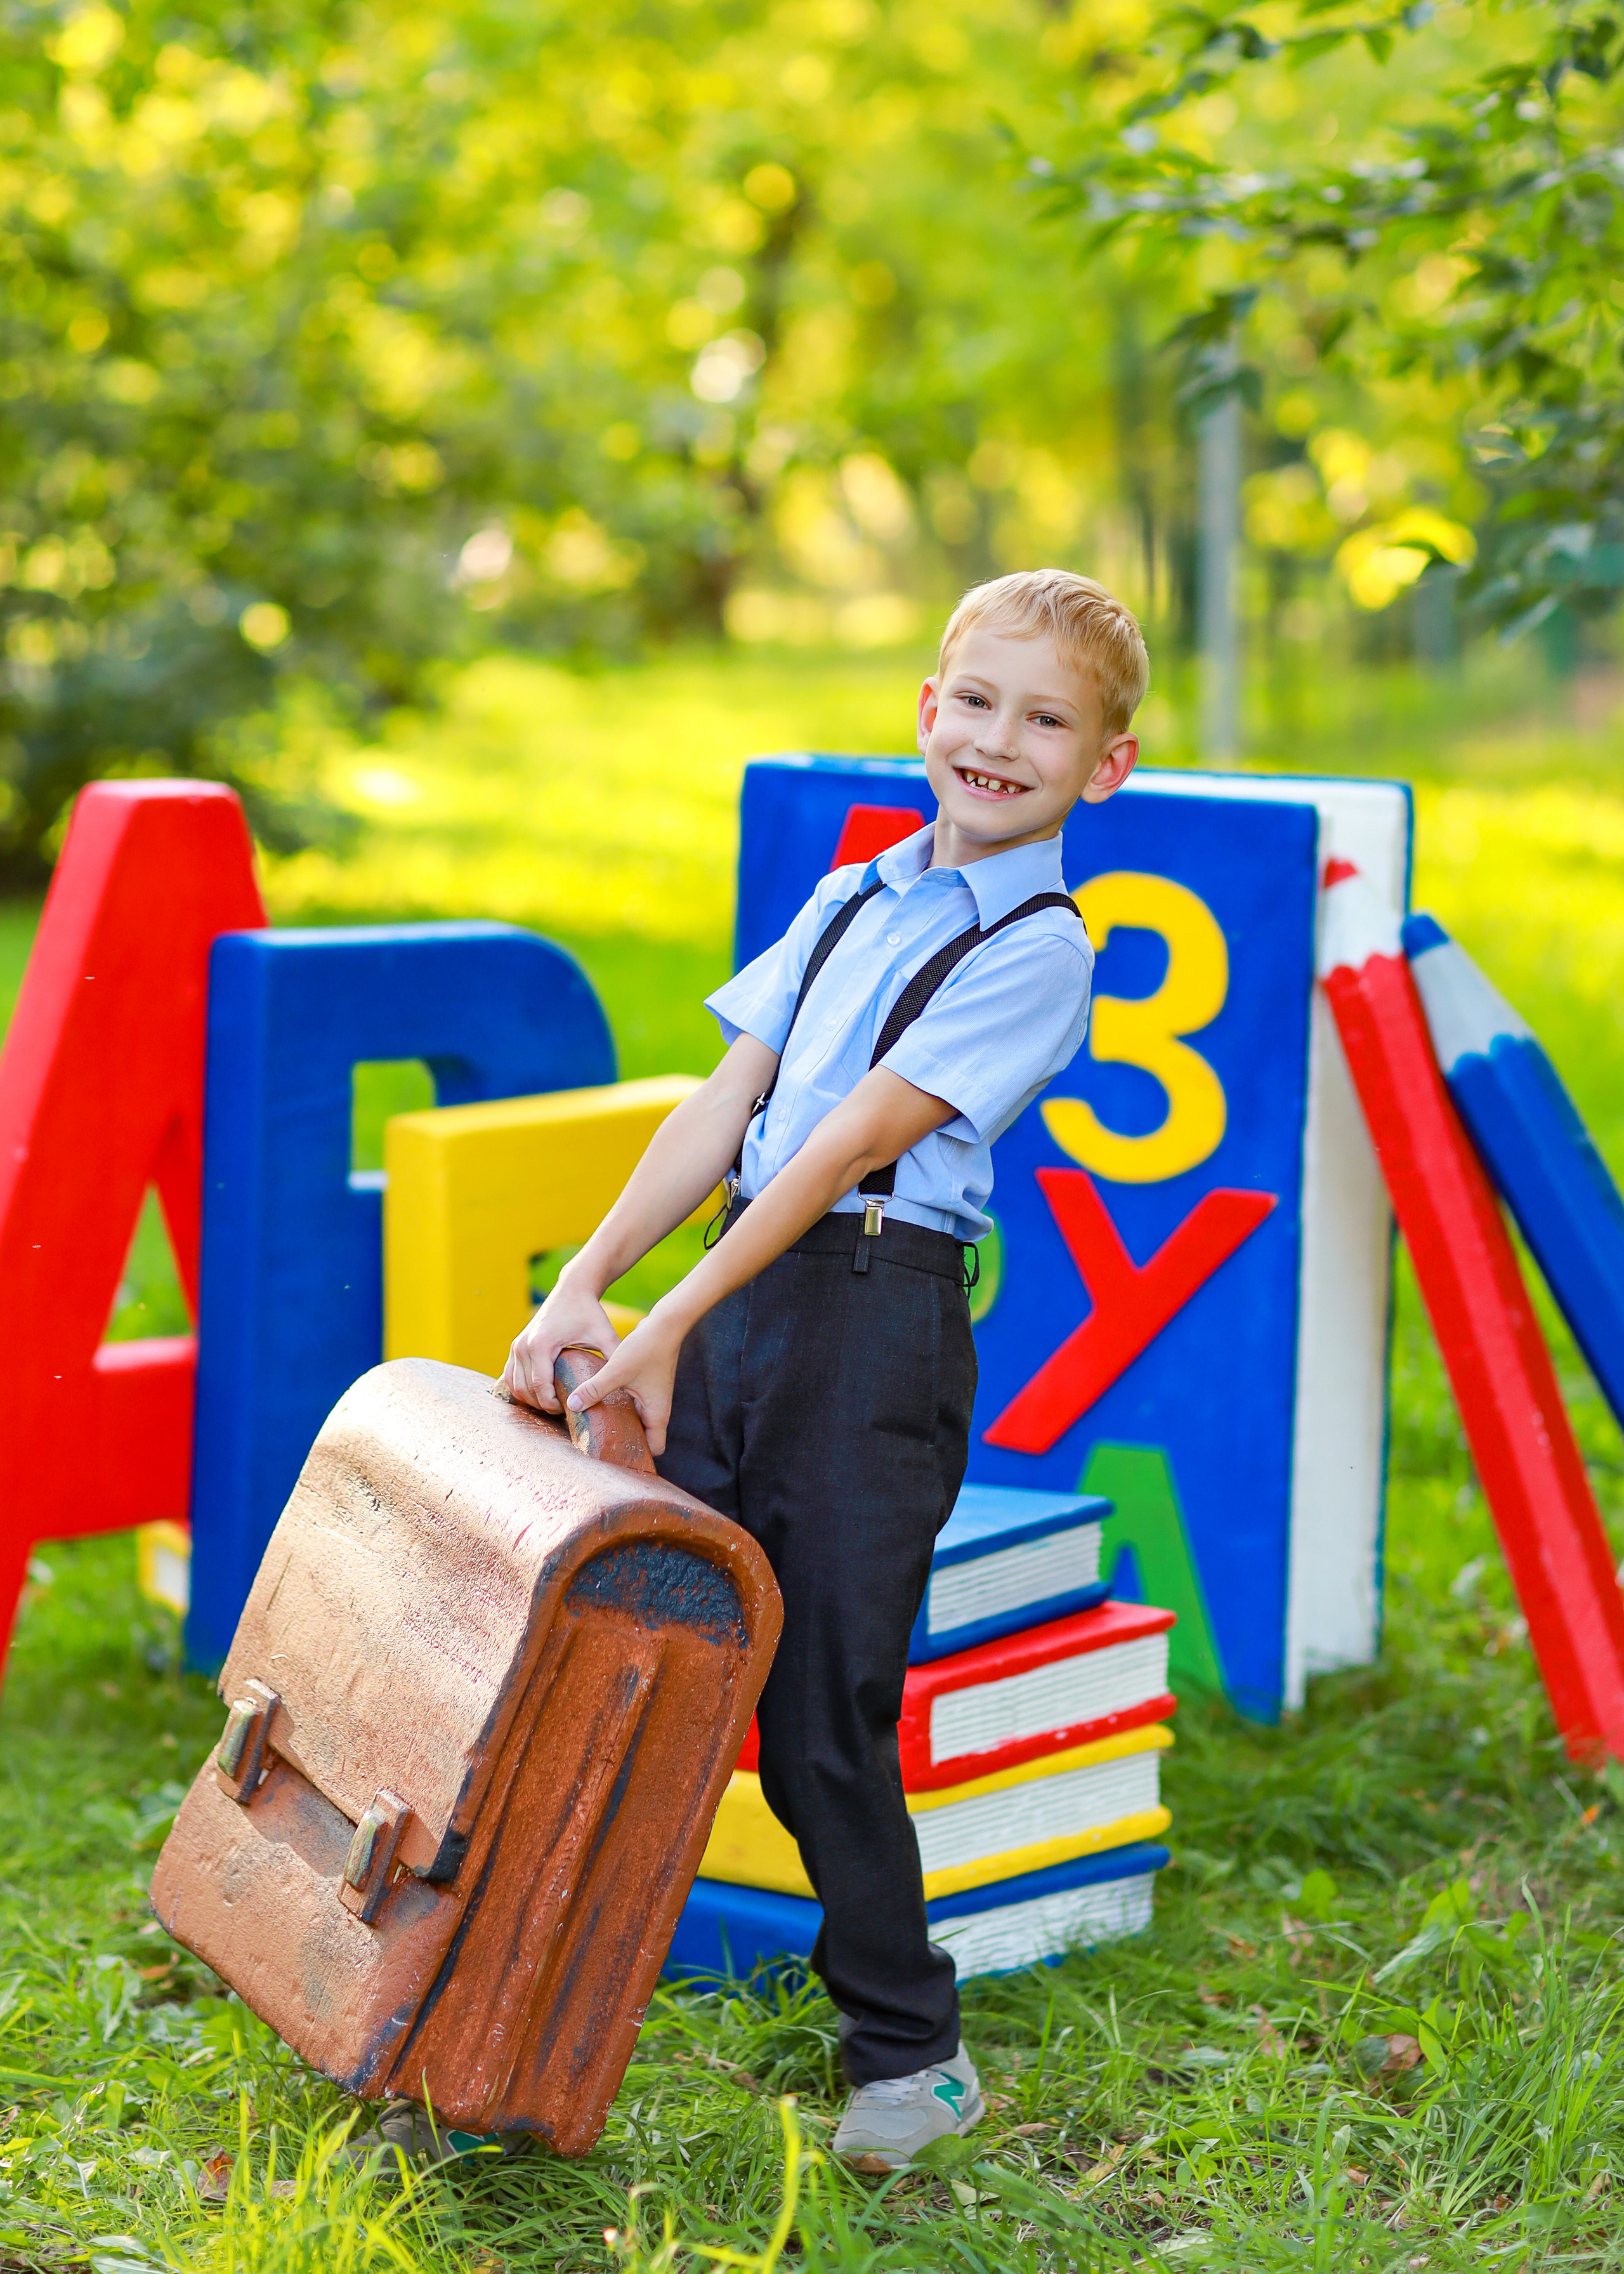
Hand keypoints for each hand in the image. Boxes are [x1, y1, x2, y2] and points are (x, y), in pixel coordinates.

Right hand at [501, 1275, 620, 1412]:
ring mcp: (517, 1345)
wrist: (572, 1289)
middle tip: (563, 1411)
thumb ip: (613, 1357)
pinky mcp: (516, 1346)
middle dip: (543, 1405)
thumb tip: (625, 1382)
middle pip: (526, 1389)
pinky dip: (521, 1389)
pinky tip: (538, 1395)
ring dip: (530, 1399)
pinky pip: (510, 1376)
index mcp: (541, 1344)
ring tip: (552, 1405)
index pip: (540, 1386)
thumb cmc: (589, 1312)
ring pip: (515, 1385)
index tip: (568, 1410)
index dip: (551, 1404)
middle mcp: (523, 1345)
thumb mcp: (604, 1334)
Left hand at [562, 1305, 686, 1456]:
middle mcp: (658, 1409)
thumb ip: (594, 1389)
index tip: (615, 1458)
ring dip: (621, 1425)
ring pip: (637, 1422)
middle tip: (599, 1447)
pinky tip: (602, 1404)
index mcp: (657, 1414)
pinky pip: (634, 1407)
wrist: (665, 1324)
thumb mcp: (617, 1370)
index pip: (654, 1450)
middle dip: (624, 1443)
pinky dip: (620, 1410)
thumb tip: (573, 1405)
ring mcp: (652, 1399)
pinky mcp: (646, 1388)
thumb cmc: (647, 1348)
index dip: (638, 1457)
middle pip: (643, 1438)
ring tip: (597, 1428)